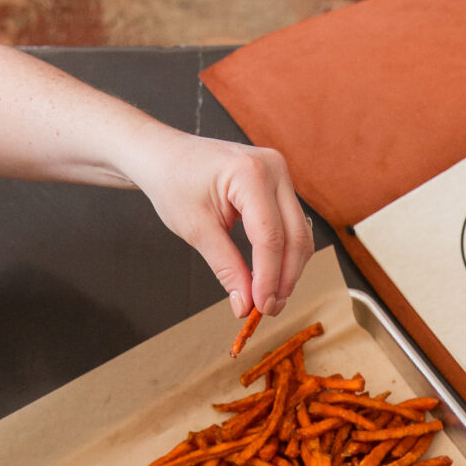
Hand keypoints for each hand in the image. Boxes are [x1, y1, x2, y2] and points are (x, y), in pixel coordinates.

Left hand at [123, 131, 313, 320]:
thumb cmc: (174, 183)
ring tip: (268, 297)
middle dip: (285, 279)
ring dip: (288, 271)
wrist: (165, 155)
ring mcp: (280, 175)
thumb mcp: (196, 229)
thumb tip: (246, 305)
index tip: (260, 308)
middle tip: (268, 309)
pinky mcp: (279, 186)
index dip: (269, 278)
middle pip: (295, 237)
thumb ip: (226, 267)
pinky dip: (283, 255)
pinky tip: (269, 276)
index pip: (270, 237)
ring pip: (299, 235)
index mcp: (250, 173)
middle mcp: (274, 169)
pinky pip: (292, 227)